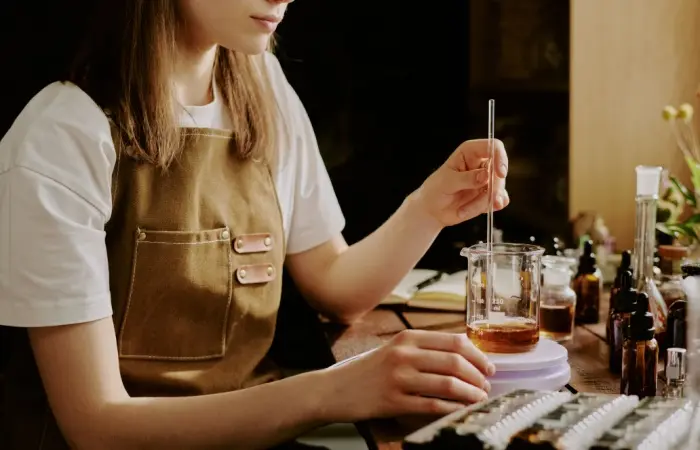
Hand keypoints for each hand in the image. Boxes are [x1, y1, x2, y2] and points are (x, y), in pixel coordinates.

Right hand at [322, 330, 495, 421]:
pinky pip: (432, 405)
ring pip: (448, 384)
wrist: (336, 389)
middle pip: (455, 362)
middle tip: (486, 385)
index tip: (488, 366)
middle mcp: (404, 354)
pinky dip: (452, 408)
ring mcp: (398, 378)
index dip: (478, 355)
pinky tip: (461, 410)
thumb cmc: (368, 370)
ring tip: (478, 398)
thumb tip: (463, 356)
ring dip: (470, 393)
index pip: (454, 341)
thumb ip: (424, 349)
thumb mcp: (395, 349)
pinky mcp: (394, 401)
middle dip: (478, 375)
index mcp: (407, 338)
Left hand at [414, 139, 508, 226]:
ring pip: (499, 189)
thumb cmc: (435, 190)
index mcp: (470, 152)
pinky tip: (474, 210)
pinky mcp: (489, 195)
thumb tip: (485, 176)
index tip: (500, 174)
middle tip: (482, 200)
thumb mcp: (446, 182)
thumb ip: (466, 178)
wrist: (432, 210)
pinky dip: (489, 208)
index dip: (500, 158)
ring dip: (483, 203)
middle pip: (500, 171)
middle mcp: (481, 164)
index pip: (493, 146)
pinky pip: (500, 200)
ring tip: (463, 211)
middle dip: (493, 189)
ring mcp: (487, 180)